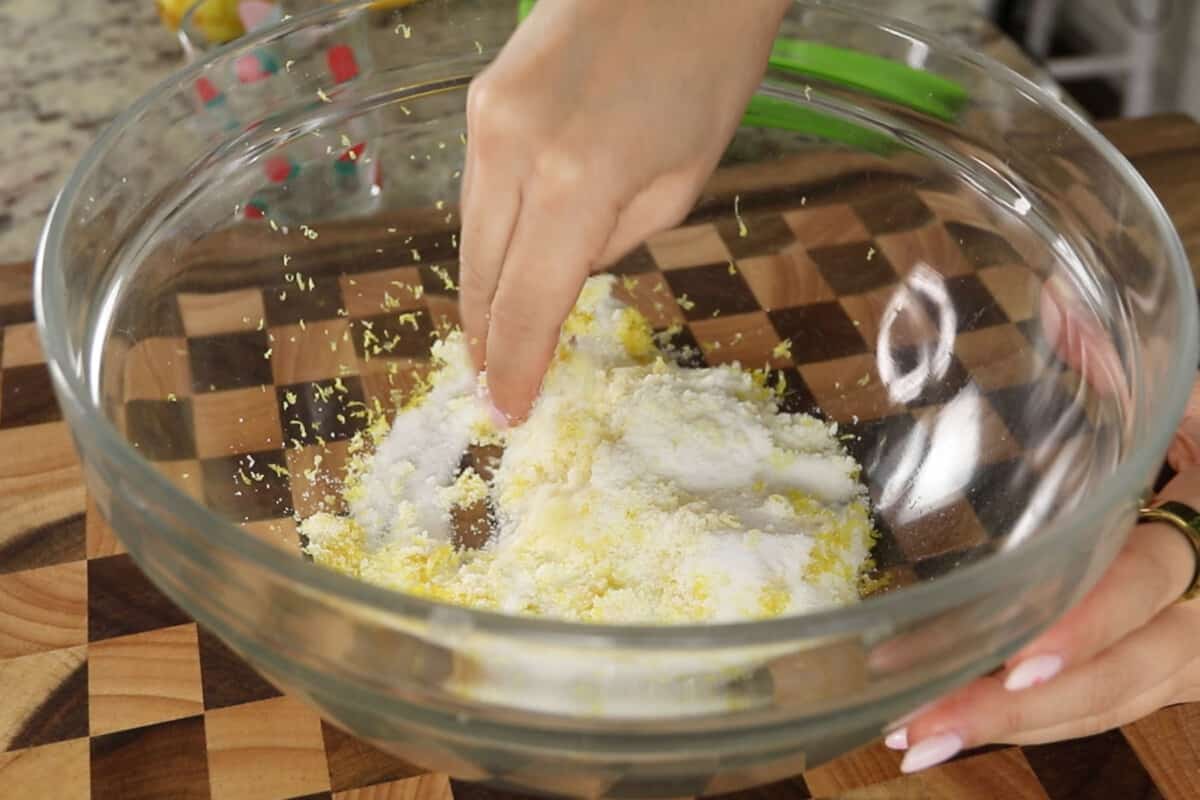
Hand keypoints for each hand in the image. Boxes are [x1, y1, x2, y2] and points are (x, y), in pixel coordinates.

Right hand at [458, 0, 789, 420]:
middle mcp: (510, 152)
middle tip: (490, 384)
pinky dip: (489, 233)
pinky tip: (505, 258)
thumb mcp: (680, 183)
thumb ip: (612, 242)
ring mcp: (484, 119)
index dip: (514, 368)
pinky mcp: (479, 97)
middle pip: (479, 276)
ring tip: (493, 336)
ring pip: (467, 233)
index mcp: (576, 183)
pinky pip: (476, 188)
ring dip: (482, 290)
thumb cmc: (710, 71)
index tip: (507, 412)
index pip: (527, 305)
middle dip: (485, 339)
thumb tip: (564, 271)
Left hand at [886, 284, 1199, 772]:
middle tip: (923, 724)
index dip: (1092, 623)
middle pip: (1124, 674)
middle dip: (1024, 706)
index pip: (1154, 581)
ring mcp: (1193, 649)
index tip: (1021, 658)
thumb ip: (1128, 367)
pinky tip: (953, 728)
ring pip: (1108, 703)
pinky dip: (1030, 721)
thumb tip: (1051, 299)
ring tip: (913, 739)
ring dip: (1012, 727)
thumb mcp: (1197, 399)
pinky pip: (1101, 704)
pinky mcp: (1166, 668)